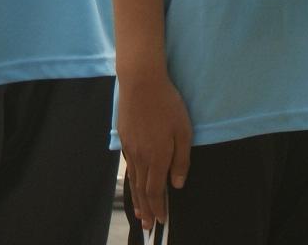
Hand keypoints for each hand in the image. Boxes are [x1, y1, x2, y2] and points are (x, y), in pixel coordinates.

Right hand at [115, 66, 190, 231]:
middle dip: (146, 209)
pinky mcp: (124, 137)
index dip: (158, 207)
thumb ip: (181, 160)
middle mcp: (140, 157)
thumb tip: (176, 184)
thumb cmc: (167, 105)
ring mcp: (129, 147)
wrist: (141, 82)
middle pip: (141, 189)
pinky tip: (133, 182)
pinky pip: (128, 165)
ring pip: (132, 179)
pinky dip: (131, 180)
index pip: (155, 190)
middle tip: (147, 225)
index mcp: (157, 158)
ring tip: (138, 212)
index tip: (161, 220)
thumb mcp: (184, 132)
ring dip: (136, 198)